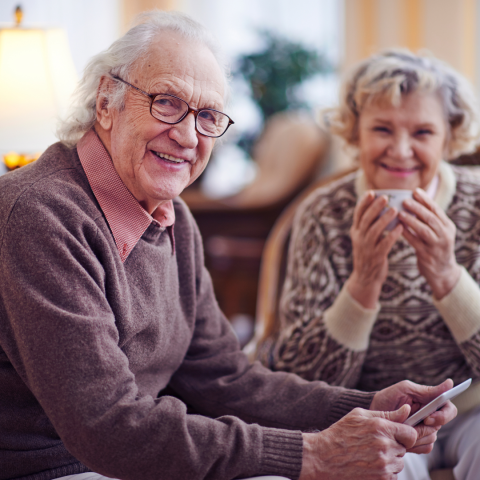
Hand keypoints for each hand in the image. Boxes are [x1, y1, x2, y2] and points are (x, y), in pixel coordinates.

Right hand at [299, 406, 415, 479]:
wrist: (323, 457)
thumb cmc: (340, 433)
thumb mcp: (359, 415)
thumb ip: (386, 413)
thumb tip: (407, 409)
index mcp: (381, 427)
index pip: (411, 434)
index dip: (405, 434)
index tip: (396, 435)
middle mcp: (385, 446)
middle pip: (404, 449)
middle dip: (393, 446)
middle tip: (374, 444)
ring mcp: (383, 465)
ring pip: (398, 463)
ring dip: (389, 460)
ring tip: (369, 454)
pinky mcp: (381, 479)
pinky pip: (392, 475)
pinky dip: (384, 472)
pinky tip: (368, 465)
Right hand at [347, 191, 402, 308]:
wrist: (365, 278)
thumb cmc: (368, 254)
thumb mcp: (363, 238)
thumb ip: (368, 224)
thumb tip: (377, 206)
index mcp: (356, 232)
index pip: (358, 214)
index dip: (363, 202)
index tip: (371, 191)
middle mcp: (359, 238)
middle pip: (366, 219)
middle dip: (374, 207)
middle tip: (385, 197)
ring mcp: (367, 248)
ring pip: (374, 231)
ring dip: (384, 219)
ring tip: (395, 210)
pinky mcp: (376, 257)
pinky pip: (384, 244)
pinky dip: (392, 235)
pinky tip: (401, 228)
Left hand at [370, 379, 456, 453]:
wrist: (373, 414)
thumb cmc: (388, 398)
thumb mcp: (405, 389)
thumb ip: (426, 390)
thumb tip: (450, 383)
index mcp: (430, 402)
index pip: (449, 409)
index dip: (443, 415)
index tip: (427, 418)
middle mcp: (431, 417)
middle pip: (440, 426)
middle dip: (424, 427)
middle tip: (409, 425)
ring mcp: (426, 430)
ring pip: (431, 437)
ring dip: (416, 435)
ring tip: (400, 428)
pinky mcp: (419, 442)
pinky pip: (425, 447)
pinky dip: (413, 444)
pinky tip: (401, 437)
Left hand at [398, 188, 460, 298]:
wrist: (442, 271)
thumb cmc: (435, 247)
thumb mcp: (438, 232)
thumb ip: (429, 220)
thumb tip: (412, 202)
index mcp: (448, 226)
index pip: (436, 209)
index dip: (425, 200)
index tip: (414, 191)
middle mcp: (445, 235)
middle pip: (431, 218)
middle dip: (418, 208)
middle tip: (405, 200)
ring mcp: (437, 245)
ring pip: (424, 230)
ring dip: (411, 220)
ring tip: (399, 213)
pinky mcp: (428, 255)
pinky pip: (415, 242)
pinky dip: (406, 234)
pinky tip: (397, 228)